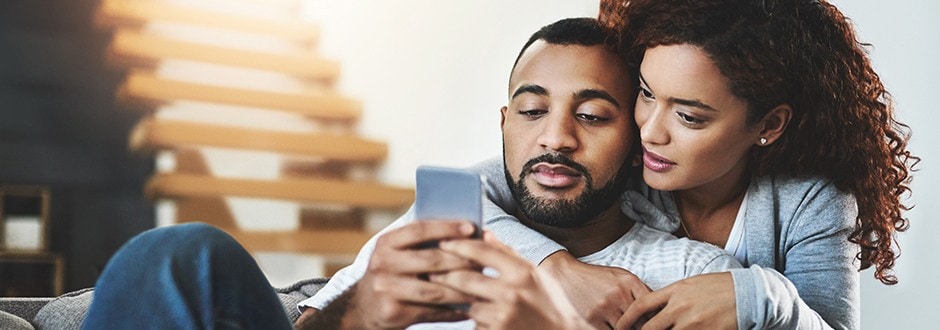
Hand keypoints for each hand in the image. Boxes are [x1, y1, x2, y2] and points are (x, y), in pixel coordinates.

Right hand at [344, 221, 479, 328]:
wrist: (363, 308)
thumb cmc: (391, 274)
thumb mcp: (396, 253)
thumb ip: (422, 243)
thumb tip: (465, 232)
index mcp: (386, 243)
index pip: (420, 230)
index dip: (447, 227)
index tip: (471, 227)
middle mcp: (383, 263)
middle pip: (432, 260)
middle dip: (463, 261)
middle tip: (485, 262)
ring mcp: (386, 289)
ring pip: (435, 290)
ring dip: (463, 290)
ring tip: (483, 288)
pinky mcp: (393, 312)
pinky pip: (431, 312)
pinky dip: (453, 311)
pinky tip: (469, 308)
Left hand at [430, 231, 592, 329]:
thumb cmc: (550, 305)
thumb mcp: (535, 275)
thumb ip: (509, 254)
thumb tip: (486, 233)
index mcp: (523, 272)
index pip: (481, 251)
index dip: (458, 245)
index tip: (442, 242)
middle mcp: (512, 293)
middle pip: (464, 277)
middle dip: (444, 274)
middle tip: (431, 270)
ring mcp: (503, 317)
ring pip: (466, 303)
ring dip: (455, 299)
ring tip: (443, 292)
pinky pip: (475, 325)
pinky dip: (473, 321)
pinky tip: (474, 317)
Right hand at [540, 251, 651, 328]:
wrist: (566, 275)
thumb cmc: (597, 277)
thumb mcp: (621, 276)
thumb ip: (640, 290)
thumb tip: (659, 307)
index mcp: (629, 282)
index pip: (652, 308)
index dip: (655, 319)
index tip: (656, 324)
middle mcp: (618, 294)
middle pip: (640, 322)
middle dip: (640, 327)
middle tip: (638, 326)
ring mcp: (604, 308)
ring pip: (625, 329)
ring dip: (625, 329)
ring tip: (622, 324)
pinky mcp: (591, 319)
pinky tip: (609, 325)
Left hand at [616, 272, 735, 329]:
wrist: (747, 293)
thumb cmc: (718, 287)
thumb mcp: (690, 284)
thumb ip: (670, 296)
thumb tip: (652, 309)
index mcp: (674, 291)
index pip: (641, 305)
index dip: (626, 319)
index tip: (619, 327)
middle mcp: (680, 308)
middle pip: (649, 328)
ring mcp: (692, 323)